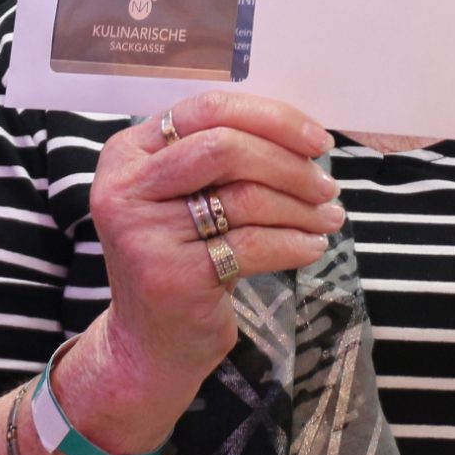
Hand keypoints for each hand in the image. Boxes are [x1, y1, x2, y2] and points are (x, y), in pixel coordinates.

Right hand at [82, 92, 346, 413]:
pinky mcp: (172, 276)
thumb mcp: (182, 197)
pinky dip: (295, 243)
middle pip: (225, 147)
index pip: (206, 109)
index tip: (316, 140)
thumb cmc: (179, 258)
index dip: (270, 118)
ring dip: (301, 207)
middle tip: (326, 186)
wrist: (149, 344)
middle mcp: (126, 188)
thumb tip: (302, 134)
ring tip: (329, 218)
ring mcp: (144, 234)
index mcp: (128, 153)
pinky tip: (312, 247)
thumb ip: (220, 158)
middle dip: (288, 163)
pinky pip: (254, 245)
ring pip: (245, 198)